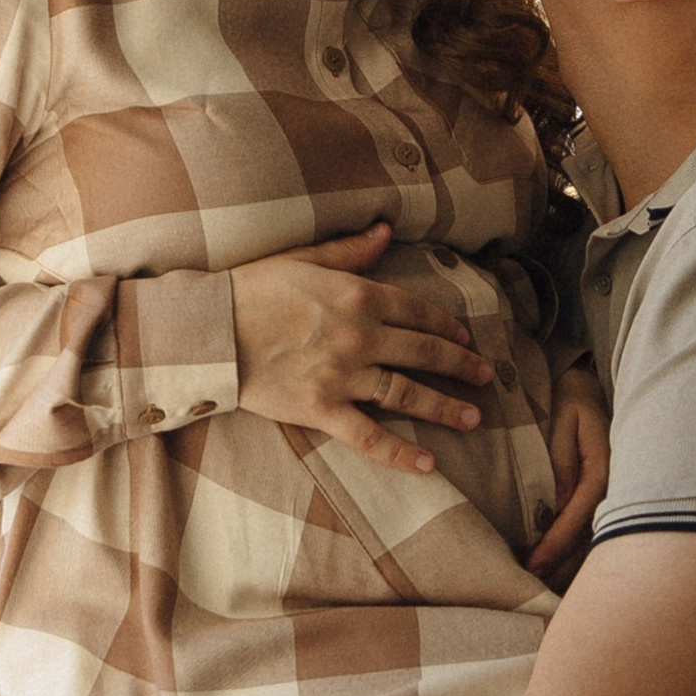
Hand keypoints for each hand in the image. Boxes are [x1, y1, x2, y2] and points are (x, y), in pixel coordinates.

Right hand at [231, 219, 496, 475]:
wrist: (209, 330)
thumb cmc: (248, 288)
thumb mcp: (302, 258)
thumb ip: (349, 250)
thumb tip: (385, 230)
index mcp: (359, 295)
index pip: (418, 311)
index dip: (446, 325)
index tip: (464, 337)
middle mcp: (361, 335)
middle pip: (424, 352)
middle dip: (460, 365)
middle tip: (485, 378)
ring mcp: (344, 375)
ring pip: (408, 394)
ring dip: (445, 406)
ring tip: (473, 418)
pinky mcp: (321, 409)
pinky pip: (369, 436)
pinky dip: (399, 453)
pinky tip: (428, 464)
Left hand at [526, 361, 611, 579]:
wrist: (590, 386)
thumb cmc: (573, 402)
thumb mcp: (565, 425)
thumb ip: (561, 463)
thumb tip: (555, 506)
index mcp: (604, 469)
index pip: (579, 514)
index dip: (556, 543)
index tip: (533, 564)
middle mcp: (614, 487)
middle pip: (588, 538)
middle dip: (560, 565)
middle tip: (529, 586)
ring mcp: (613, 495)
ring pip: (591, 541)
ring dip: (566, 565)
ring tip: (538, 586)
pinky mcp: (605, 498)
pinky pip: (591, 532)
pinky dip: (573, 553)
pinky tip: (555, 571)